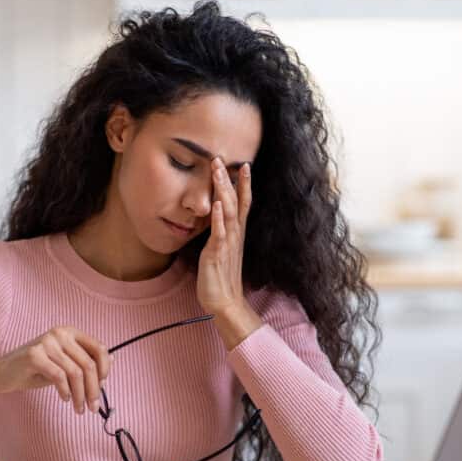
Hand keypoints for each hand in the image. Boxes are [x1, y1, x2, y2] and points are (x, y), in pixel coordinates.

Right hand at [0, 326, 110, 420]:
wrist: (2, 373)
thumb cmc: (34, 370)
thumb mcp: (63, 364)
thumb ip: (83, 362)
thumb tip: (111, 361)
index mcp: (69, 332)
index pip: (99, 348)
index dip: (105, 369)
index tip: (102, 387)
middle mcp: (60, 333)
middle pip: (89, 364)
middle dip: (94, 389)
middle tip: (93, 407)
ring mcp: (47, 343)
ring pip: (76, 373)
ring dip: (80, 395)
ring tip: (79, 408)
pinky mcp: (35, 355)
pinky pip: (59, 377)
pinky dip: (66, 391)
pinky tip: (64, 399)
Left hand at [197, 157, 251, 315]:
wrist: (225, 303)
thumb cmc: (221, 278)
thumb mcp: (222, 250)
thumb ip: (222, 233)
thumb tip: (218, 218)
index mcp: (237, 234)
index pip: (244, 203)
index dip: (244, 184)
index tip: (244, 164)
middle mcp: (235, 236)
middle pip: (236, 202)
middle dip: (229, 179)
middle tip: (222, 157)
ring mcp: (227, 244)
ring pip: (229, 212)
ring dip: (224, 191)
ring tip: (218, 172)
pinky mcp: (217, 255)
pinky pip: (219, 234)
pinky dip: (219, 219)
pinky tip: (217, 205)